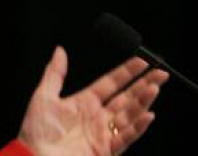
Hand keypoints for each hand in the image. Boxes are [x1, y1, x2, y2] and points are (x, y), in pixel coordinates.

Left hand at [18, 47, 168, 155]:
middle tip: (160, 73)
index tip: (142, 61)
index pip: (110, 83)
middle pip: (125, 98)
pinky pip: (126, 137)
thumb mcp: (43, 96)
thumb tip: (60, 50)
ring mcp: (102, 134)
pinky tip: (148, 115)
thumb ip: (55, 73)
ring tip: (155, 87)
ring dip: (143, 102)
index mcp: (83, 103)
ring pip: (129, 115)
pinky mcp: (105, 150)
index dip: (126, 72)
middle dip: (144, 85)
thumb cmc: (36, 131)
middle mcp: (96, 117)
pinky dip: (138, 127)